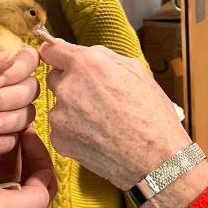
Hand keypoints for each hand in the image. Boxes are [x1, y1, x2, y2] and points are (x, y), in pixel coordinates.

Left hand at [39, 37, 189, 188]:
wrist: (156, 158)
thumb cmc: (152, 114)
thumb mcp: (136, 71)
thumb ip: (102, 57)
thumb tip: (80, 51)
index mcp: (88, 64)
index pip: (52, 50)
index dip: (57, 54)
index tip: (59, 59)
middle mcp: (69, 87)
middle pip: (54, 77)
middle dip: (70, 83)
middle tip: (96, 97)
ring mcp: (61, 115)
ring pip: (58, 104)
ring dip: (72, 109)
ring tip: (101, 120)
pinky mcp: (59, 139)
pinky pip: (61, 128)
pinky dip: (74, 130)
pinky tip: (97, 135)